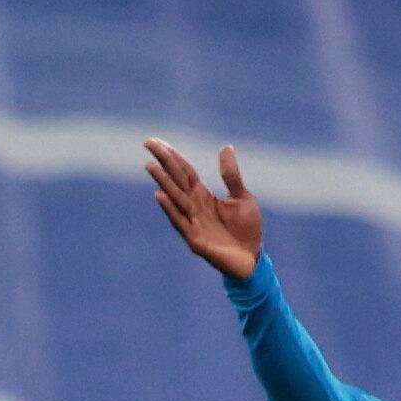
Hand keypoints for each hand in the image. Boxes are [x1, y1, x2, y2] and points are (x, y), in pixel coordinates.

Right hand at [145, 138, 263, 280]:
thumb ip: (231, 175)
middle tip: (148, 143)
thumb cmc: (246, 229)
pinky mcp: (195, 239)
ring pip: (175, 198)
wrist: (252, 259)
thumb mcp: (242, 197)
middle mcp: (193, 206)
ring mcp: (192, 222)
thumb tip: (225, 147)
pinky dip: (170, 209)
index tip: (155, 141)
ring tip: (150, 165)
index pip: (184, 171)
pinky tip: (160, 195)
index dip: (172, 156)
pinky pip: (180, 222)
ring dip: (162, 182)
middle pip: (176, 180)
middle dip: (163, 162)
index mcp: (203, 196)